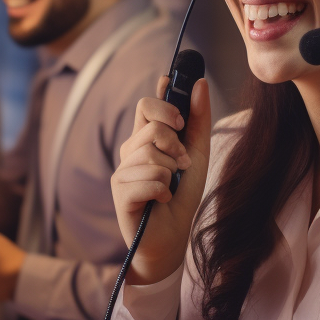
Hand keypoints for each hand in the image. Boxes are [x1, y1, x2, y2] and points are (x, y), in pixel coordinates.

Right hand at [111, 77, 211, 285]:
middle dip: (176, 144)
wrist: (174, 237)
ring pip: (151, 154)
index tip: (180, 114)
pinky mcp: (120, 193)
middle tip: (182, 164)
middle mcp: (130, 152)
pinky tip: (162, 200)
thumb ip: (198, 121)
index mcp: (146, 140)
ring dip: (171, 173)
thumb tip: (199, 83)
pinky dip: (163, 191)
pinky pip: (148, 180)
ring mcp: (122, 172)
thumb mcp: (197, 154)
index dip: (163, 100)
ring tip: (171, 187)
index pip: (146, 105)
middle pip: (152, 126)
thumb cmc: (182, 195)